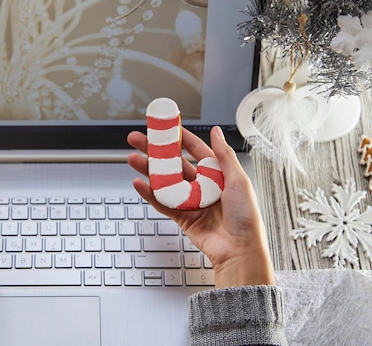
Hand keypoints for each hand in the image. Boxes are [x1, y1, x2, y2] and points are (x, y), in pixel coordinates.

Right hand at [127, 126, 274, 287]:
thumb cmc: (246, 217)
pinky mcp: (182, 217)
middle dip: (155, 151)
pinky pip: (162, 202)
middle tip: (138, 140)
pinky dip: (149, 193)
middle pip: (174, 164)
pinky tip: (139, 183)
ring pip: (164, 181)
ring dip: (148, 170)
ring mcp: (190, 201)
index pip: (195, 150)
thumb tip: (217, 132)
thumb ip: (224, 155)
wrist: (240, 250)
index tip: (165, 127)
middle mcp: (202, 186)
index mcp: (218, 175)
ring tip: (133, 159)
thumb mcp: (238, 180)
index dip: (179, 138)